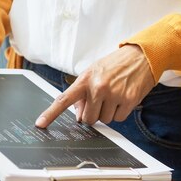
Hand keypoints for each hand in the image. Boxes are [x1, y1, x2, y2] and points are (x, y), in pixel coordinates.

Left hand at [35, 45, 155, 127]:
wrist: (141, 56)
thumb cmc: (115, 65)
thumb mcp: (94, 73)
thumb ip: (82, 94)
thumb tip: (78, 116)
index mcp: (85, 79)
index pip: (64, 99)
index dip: (51, 113)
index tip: (40, 124)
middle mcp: (98, 87)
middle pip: (88, 118)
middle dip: (93, 114)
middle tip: (101, 101)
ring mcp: (114, 94)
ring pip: (104, 120)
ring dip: (108, 113)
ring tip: (114, 96)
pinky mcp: (129, 100)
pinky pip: (119, 119)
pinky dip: (120, 113)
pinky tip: (123, 98)